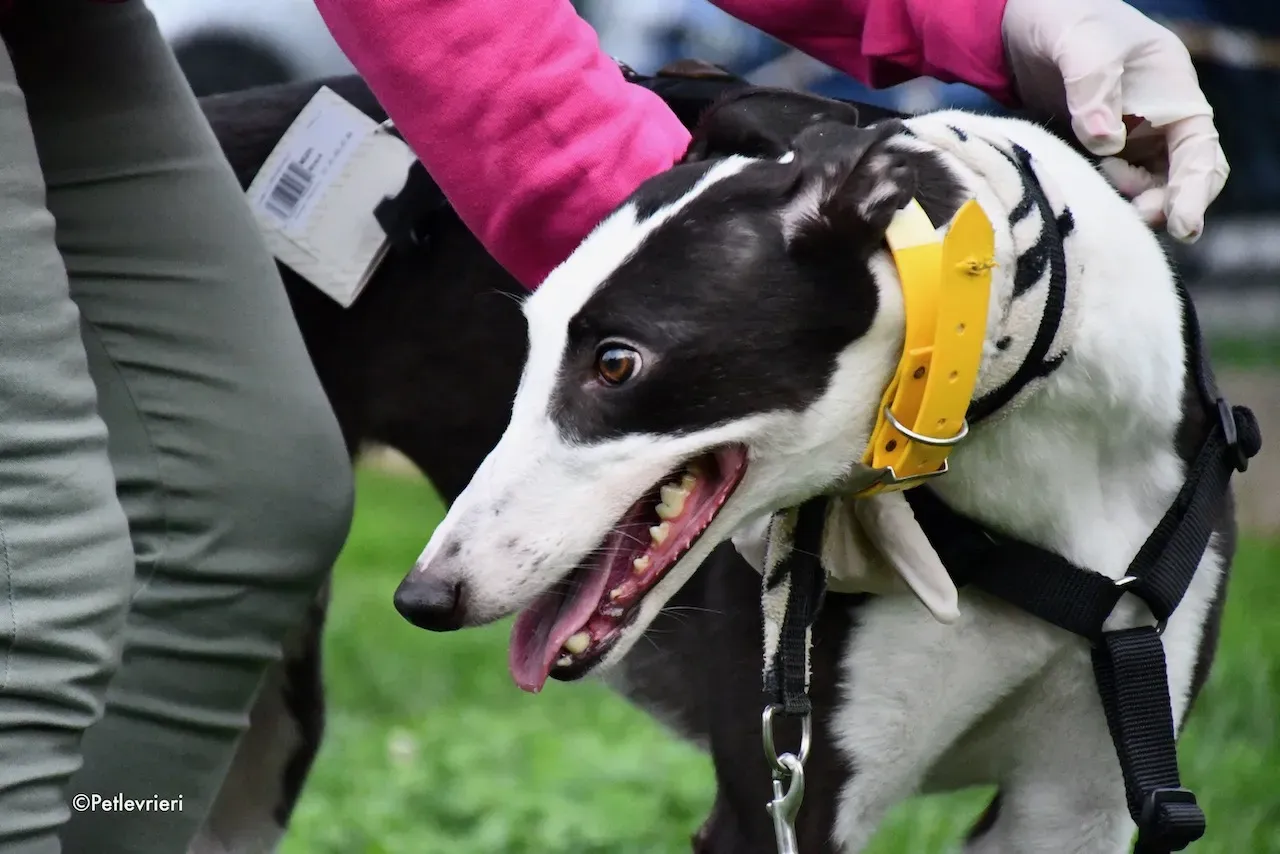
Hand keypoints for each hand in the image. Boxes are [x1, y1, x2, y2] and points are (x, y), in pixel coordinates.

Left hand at [1001, 0, 1228, 241]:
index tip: (1183, 226)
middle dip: (1161, 207)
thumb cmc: (1068, 20)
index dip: (1194, 191)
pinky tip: (1079, 200)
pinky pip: (1109, 190)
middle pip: (1179, 182)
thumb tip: (1104, 142)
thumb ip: (1093, 87)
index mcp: (1175, 97)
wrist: (1026, 25)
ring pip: (1145, 192)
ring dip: (1129, 206)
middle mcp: (1160, 125)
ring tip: (1097, 194)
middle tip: (1131, 218)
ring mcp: (1130, 144)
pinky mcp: (1096, 157)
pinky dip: (1102, 201)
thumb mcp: (1083, 44)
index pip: (1199, 153)